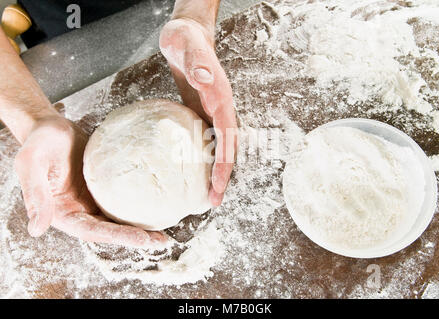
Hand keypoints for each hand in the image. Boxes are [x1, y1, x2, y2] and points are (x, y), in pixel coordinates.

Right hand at [14, 115, 166, 247]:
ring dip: (140, 227)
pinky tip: (156, 207)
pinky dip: (139, 207)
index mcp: (62, 213)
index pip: (92, 231)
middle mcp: (80, 211)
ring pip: (119, 219)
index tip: (141, 239)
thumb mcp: (31, 163)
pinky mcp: (105, 188)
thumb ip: (34, 194)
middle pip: (110, 230)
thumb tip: (36, 229)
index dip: (117, 236)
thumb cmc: (39, 142)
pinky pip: (123, 200)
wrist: (51, 126)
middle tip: (161, 241)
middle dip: (135, 237)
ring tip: (163, 233)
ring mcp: (93, 201)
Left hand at [160, 18, 237, 205]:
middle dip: (221, 177)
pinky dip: (203, 159)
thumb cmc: (186, 39)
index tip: (217, 185)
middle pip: (227, 148)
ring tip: (206, 196)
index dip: (224, 163)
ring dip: (214, 172)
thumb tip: (205, 80)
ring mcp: (213, 112)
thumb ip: (197, 62)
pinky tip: (193, 173)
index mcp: (221, 97)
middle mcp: (221, 108)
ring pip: (219, 148)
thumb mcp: (187, 45)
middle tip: (212, 203)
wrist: (188, 34)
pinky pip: (206, 141)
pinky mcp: (202, 113)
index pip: (227, 136)